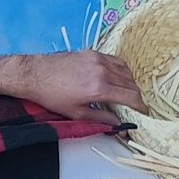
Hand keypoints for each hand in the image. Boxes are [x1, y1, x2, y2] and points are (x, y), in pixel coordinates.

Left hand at [12, 50, 142, 122]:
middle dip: (136, 98)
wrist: (35, 74)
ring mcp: (98, 59)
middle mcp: (102, 71)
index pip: (131, 97)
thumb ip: (101, 119)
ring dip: (130, 84)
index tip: (143, 114)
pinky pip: (116, 61)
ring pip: (126, 71)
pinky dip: (121, 71)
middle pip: (131, 84)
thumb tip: (118, 125)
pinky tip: (116, 80)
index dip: (140, 107)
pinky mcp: (93, 53)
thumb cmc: (52, 95)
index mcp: (99, 88)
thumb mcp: (77, 113)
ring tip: (125, 96)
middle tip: (133, 108)